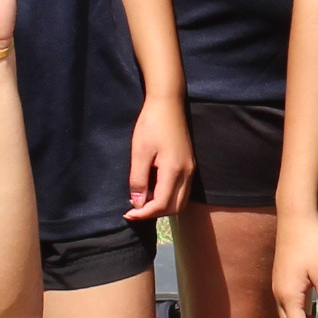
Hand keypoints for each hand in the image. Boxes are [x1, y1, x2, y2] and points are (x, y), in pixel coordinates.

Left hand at [128, 96, 192, 218]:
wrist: (168, 103)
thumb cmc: (151, 124)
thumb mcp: (140, 152)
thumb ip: (139, 179)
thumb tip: (137, 203)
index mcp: (174, 170)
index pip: (161, 204)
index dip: (144, 213)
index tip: (127, 213)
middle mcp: (187, 173)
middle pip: (175, 208)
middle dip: (154, 213)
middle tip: (134, 210)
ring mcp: (190, 169)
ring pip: (180, 201)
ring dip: (162, 206)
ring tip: (143, 201)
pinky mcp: (188, 164)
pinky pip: (181, 190)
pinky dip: (168, 197)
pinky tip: (153, 190)